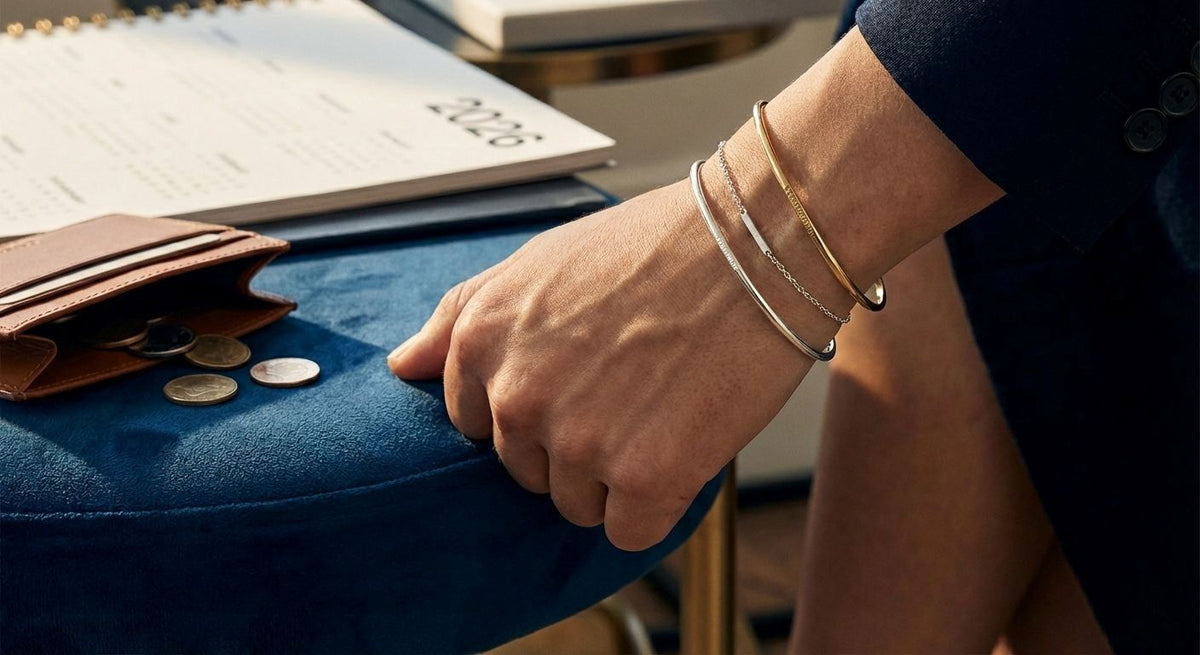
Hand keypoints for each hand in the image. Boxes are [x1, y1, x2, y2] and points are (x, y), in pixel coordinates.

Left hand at [388, 179, 819, 550]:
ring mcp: (578, 442)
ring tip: (663, 402)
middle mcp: (517, 397)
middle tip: (634, 381)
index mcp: (482, 342)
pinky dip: (658, 501)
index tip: (583, 375)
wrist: (760, 238)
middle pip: (527, 469)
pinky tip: (684, 439)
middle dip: (574, 439)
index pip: (476, 425)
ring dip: (617, 472)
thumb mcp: (537, 260)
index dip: (536, 406)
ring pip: (577, 504)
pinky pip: (628, 530)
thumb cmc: (656, 244)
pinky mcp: (644, 479)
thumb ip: (461, 317)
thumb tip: (404, 367)